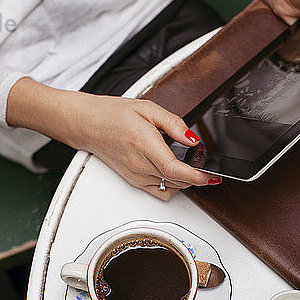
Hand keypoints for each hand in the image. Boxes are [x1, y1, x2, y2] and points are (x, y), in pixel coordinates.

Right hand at [7, 78, 220, 200]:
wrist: (87, 124)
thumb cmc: (112, 115)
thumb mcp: (147, 108)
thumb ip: (173, 124)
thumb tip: (192, 138)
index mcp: (145, 146)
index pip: (176, 171)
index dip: (198, 177)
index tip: (212, 177)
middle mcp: (140, 167)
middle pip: (177, 182)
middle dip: (197, 176)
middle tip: (204, 162)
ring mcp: (136, 177)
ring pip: (170, 189)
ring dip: (185, 182)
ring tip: (191, 166)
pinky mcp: (133, 181)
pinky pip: (159, 191)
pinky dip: (172, 185)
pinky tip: (175, 172)